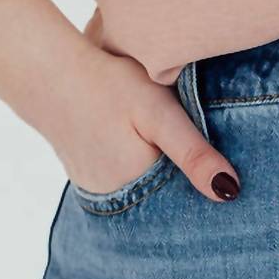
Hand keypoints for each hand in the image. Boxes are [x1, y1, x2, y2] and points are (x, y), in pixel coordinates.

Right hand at [48, 38, 240, 201]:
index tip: (229, 181)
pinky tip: (144, 152)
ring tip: (169, 154)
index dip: (208, 191)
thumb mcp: (159, 113)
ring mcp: (97, 192)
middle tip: (205, 163)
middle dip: (187, 191)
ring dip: (163, 184)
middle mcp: (115, 199)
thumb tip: (229, 192)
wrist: (49, 73)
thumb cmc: (109, 86)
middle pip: (165, 205)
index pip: (187, 205)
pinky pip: (125, 187)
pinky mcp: (88, 179)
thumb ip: (193, 154)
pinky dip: (141, 176)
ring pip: (144, 197)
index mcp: (139, 187)